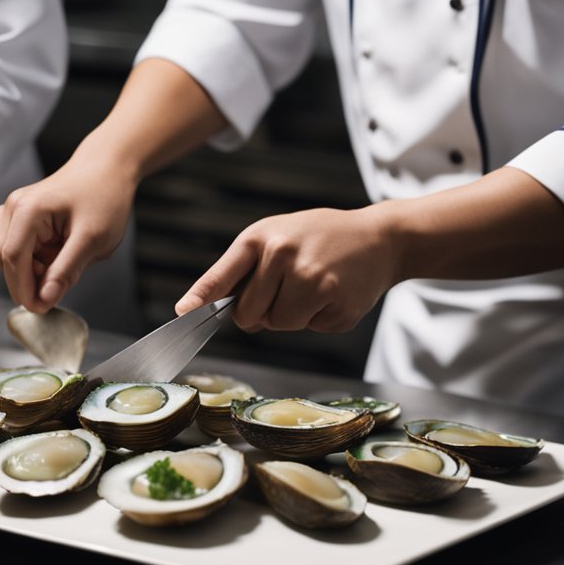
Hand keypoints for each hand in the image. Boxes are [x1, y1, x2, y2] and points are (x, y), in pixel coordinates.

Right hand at [0, 158, 136, 311]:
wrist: (108, 169)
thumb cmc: (104, 197)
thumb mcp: (92, 240)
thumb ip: (66, 271)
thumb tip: (44, 299)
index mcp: (28, 210)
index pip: (12, 259)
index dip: (24, 289)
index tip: (42, 309)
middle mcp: (14, 208)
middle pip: (1, 258)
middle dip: (25, 280)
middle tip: (55, 290)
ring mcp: (14, 210)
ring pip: (5, 255)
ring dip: (28, 269)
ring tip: (61, 264)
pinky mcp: (20, 216)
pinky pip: (16, 247)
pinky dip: (32, 259)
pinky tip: (56, 255)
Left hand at [176, 207, 399, 332]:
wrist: (380, 237)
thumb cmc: (319, 239)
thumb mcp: (276, 235)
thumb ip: (243, 269)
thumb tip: (201, 307)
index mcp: (260, 237)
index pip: (222, 273)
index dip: (201, 296)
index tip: (183, 312)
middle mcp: (282, 253)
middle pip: (249, 315)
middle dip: (261, 313)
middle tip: (286, 289)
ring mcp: (310, 277)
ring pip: (279, 325)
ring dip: (292, 317)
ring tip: (313, 287)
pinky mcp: (335, 299)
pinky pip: (310, 328)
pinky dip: (319, 319)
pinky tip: (333, 293)